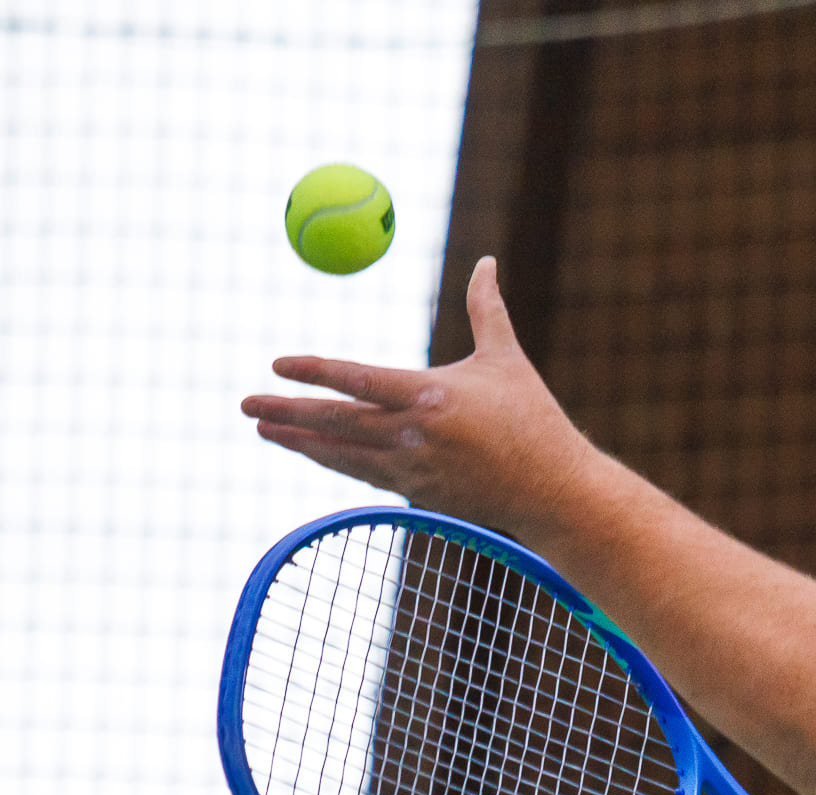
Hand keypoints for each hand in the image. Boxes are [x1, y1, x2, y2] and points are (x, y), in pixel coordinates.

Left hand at [240, 257, 605, 533]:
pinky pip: (363, 474)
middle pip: (335, 422)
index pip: (357, 379)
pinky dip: (333, 461)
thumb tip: (486, 261)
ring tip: (264, 429)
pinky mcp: (417, 495)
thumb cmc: (533, 420)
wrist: (553, 492)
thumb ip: (487, 309)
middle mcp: (414, 435)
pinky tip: (313, 451)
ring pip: (341, 454)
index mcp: (432, 395)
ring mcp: (412, 470)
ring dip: (299, 442)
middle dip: (285, 412)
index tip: (277, 363)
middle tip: (245, 403)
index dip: (313, 371)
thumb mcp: (507, 360)